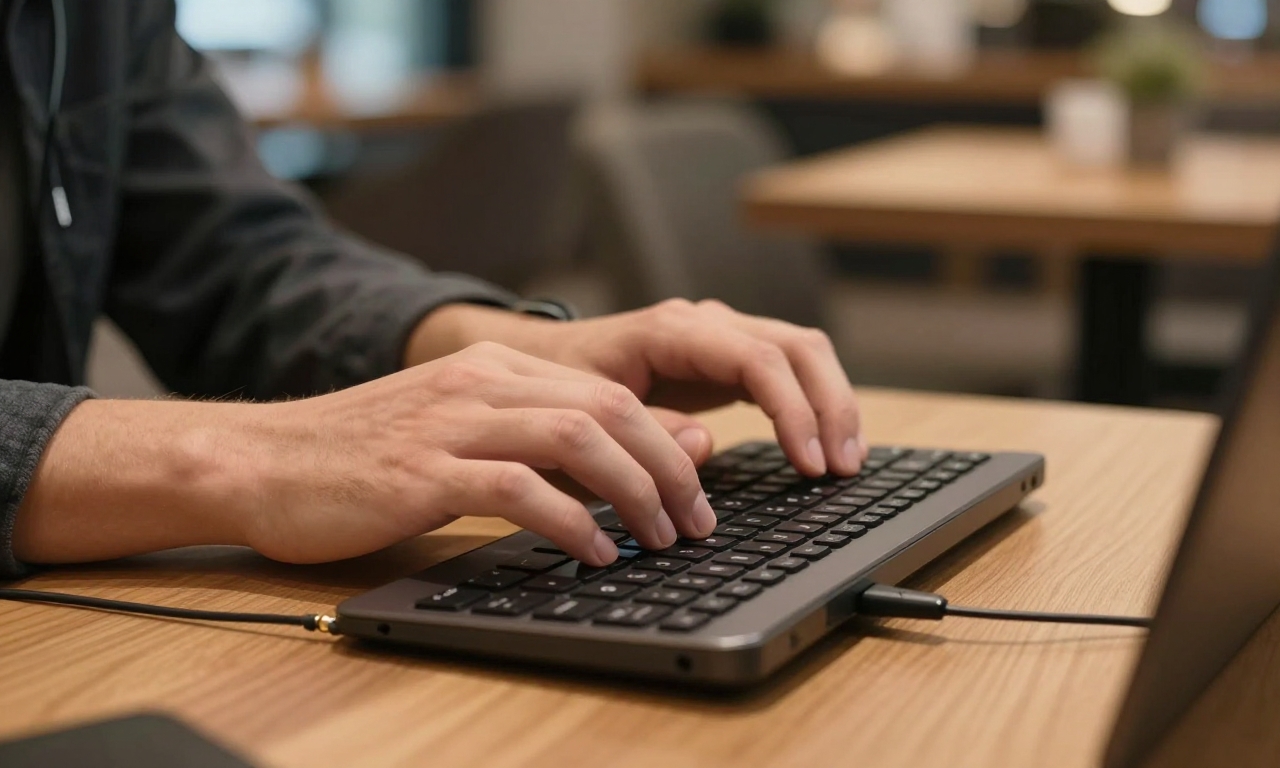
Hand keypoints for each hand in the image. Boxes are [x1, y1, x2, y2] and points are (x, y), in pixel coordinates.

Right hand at [15, 343, 717, 568]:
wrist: (261, 461)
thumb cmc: (366, 458)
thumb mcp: (464, 434)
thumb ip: (546, 439)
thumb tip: (640, 451)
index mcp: (495, 368)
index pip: (610, 392)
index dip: (668, 441)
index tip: (698, 491)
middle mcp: (480, 383)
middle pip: (608, 409)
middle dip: (669, 467)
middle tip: (696, 521)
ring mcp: (451, 423)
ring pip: (576, 439)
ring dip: (634, 492)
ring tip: (660, 538)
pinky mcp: (424, 472)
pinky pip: (519, 489)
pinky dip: (572, 522)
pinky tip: (596, 553)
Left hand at [409, 299, 865, 476]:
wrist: (538, 367)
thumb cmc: (556, 392)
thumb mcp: (588, 417)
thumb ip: (644, 429)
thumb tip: (705, 445)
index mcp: (673, 330)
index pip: (758, 357)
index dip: (793, 410)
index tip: (809, 462)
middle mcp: (705, 323)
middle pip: (796, 347)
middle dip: (828, 406)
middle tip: (842, 468)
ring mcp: (721, 336)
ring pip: (802, 352)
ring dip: (832, 404)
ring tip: (847, 462)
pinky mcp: (727, 358)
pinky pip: (788, 369)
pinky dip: (814, 404)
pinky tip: (825, 446)